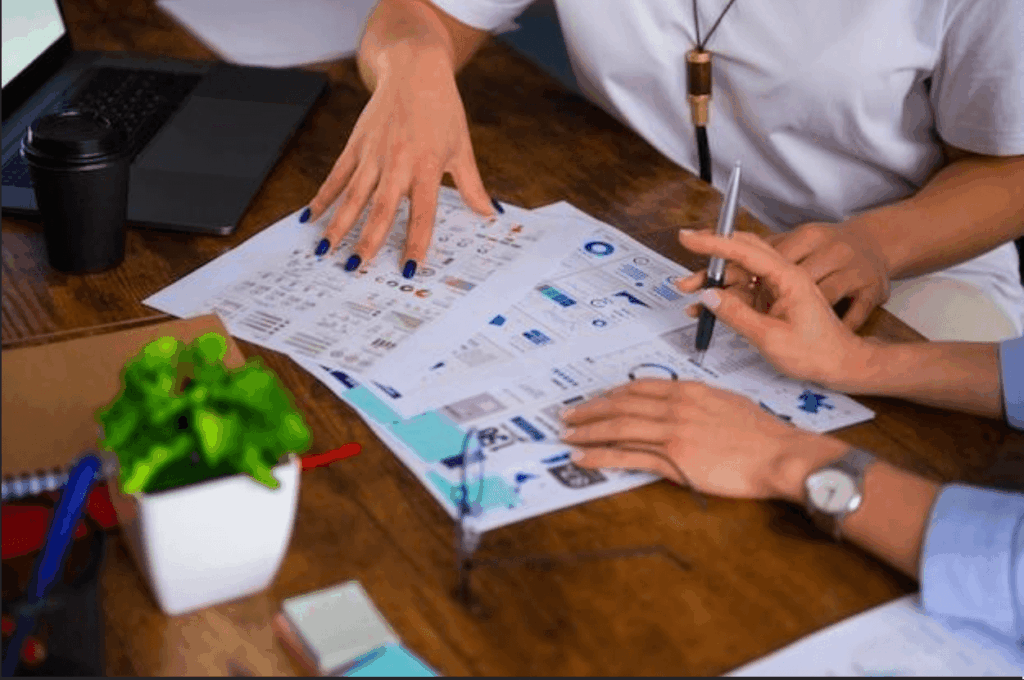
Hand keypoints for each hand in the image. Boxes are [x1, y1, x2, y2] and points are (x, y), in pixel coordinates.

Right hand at [306, 49, 493, 271]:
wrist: (414, 68)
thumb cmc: (443, 110)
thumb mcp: (461, 148)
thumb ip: (472, 186)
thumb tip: (490, 215)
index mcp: (427, 167)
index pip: (422, 213)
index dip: (415, 242)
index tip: (407, 269)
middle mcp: (397, 162)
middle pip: (380, 209)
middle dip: (367, 241)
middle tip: (354, 269)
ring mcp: (373, 153)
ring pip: (353, 196)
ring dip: (338, 225)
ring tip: (325, 250)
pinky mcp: (356, 144)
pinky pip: (337, 175)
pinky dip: (323, 196)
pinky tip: (310, 216)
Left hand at [559, 378, 836, 500]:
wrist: (780, 454)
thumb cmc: (763, 434)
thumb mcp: (727, 403)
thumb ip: (699, 402)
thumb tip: (682, 406)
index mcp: (688, 391)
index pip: (639, 388)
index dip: (612, 395)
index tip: (597, 399)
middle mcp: (674, 406)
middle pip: (620, 406)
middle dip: (589, 410)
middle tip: (568, 414)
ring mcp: (671, 432)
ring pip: (617, 428)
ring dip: (587, 430)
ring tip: (567, 434)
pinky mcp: (673, 459)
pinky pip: (627, 456)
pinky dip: (600, 455)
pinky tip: (583, 457)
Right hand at [675, 230, 873, 390]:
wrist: (842, 365)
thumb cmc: (817, 353)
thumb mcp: (770, 337)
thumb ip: (736, 315)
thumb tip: (709, 296)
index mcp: (788, 277)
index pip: (745, 250)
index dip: (713, 242)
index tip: (689, 239)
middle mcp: (783, 276)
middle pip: (741, 253)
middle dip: (709, 255)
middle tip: (685, 251)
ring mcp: (777, 287)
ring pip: (738, 273)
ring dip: (712, 281)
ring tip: (687, 292)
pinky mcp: (772, 299)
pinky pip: (742, 292)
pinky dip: (722, 297)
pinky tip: (704, 306)